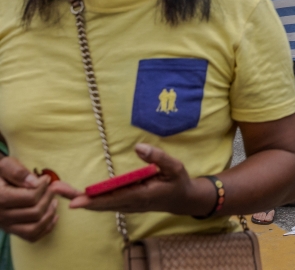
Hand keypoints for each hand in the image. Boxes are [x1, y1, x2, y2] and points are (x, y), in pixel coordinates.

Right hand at [0, 156, 76, 241]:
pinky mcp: (12, 230)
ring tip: (54, 201)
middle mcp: (1, 216)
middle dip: (49, 199)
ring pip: (34, 228)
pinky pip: (32, 236)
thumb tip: (35, 183)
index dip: (44, 187)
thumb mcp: (5, 165)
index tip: (46, 178)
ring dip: (50, 214)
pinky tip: (53, 215)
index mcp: (0, 198)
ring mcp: (6, 226)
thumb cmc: (1, 173)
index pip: (31, 198)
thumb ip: (18, 172)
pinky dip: (46, 227)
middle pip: (35, 213)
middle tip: (53, 189)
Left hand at [69, 144, 213, 216]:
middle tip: (55, 188)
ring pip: (98, 205)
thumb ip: (158, 158)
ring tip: (58, 188)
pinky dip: (87, 199)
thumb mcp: (175, 167)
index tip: (75, 201)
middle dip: (76, 197)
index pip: (113, 199)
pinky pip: (102, 204)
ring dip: (78, 198)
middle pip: (99, 204)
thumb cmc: (177, 182)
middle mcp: (129, 203)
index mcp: (141, 195)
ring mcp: (125, 205)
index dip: (93, 200)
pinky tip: (74, 194)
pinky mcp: (123, 203)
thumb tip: (139, 147)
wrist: (181, 200)